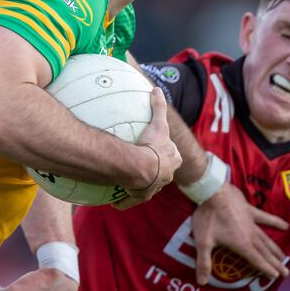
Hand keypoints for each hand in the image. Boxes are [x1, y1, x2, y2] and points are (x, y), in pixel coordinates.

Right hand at [114, 88, 181, 208]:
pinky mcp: (139, 197)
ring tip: (130, 183)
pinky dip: (124, 201)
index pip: (174, 156)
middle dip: (157, 171)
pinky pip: (130, 200)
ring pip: (148, 188)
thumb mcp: (158, 123)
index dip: (168, 152)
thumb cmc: (152, 146)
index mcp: (173, 161)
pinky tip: (115, 202)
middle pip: (163, 173)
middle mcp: (166, 177)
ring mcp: (153, 189)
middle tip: (145, 165)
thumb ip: (159, 106)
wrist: (142, 168)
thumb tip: (157, 89)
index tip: (159, 149)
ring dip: (141, 186)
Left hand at [192, 183, 289, 284]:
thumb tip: (202, 282)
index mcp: (241, 243)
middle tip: (286, 272)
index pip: (256, 260)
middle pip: (265, 252)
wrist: (212, 191)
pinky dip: (276, 222)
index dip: (266, 269)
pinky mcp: (251, 210)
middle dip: (275, 263)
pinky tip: (286, 226)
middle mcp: (250, 235)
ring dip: (275, 249)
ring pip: (267, 238)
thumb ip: (204, 262)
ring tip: (284, 257)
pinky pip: (266, 217)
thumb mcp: (203, 241)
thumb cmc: (208, 217)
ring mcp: (252, 222)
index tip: (276, 276)